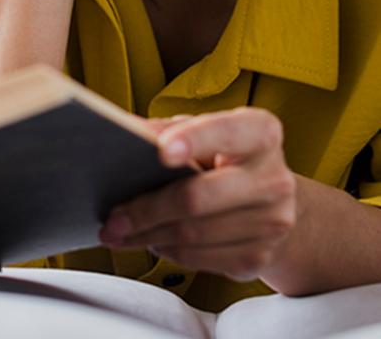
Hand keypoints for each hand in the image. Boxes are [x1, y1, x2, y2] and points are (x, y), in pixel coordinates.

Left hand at [99, 108, 297, 282]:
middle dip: (148, 209)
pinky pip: (199, 259)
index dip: (193, 140)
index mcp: (260, 133)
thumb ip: (170, 129)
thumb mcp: (206, 131)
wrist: (275, 202)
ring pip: (193, 234)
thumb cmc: (229, 157)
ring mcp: (271, 222)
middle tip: (113, 217)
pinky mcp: (259, 256)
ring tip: (119, 231)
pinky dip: (167, 250)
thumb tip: (128, 131)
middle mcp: (273, 177)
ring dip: (148, 235)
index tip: (162, 151)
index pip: (225, 133)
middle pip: (198, 196)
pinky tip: (150, 240)